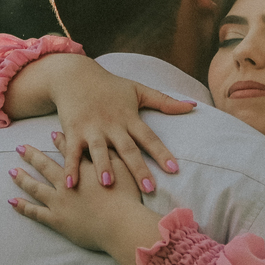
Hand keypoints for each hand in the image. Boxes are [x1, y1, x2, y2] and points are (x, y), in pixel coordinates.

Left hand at [7, 142, 160, 264]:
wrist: (121, 224)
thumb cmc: (127, 198)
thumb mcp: (125, 170)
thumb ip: (115, 156)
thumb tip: (110, 144)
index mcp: (84, 169)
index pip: (70, 151)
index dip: (60, 141)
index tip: (52, 134)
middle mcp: (67, 182)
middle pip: (46, 165)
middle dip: (32, 155)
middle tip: (20, 148)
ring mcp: (59, 201)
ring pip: (36, 187)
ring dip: (23, 178)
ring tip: (11, 172)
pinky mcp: (57, 220)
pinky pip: (35, 212)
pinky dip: (23, 207)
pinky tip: (12, 201)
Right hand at [41, 55, 194, 191]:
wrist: (74, 75)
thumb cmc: (109, 86)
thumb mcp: (138, 90)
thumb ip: (165, 101)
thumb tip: (193, 106)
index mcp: (129, 118)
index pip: (149, 138)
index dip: (162, 153)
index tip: (174, 169)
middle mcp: (111, 125)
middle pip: (127, 149)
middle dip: (138, 169)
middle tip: (149, 188)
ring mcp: (91, 129)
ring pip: (99, 151)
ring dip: (103, 167)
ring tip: (108, 184)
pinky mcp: (72, 132)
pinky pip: (72, 153)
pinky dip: (71, 168)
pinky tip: (71, 185)